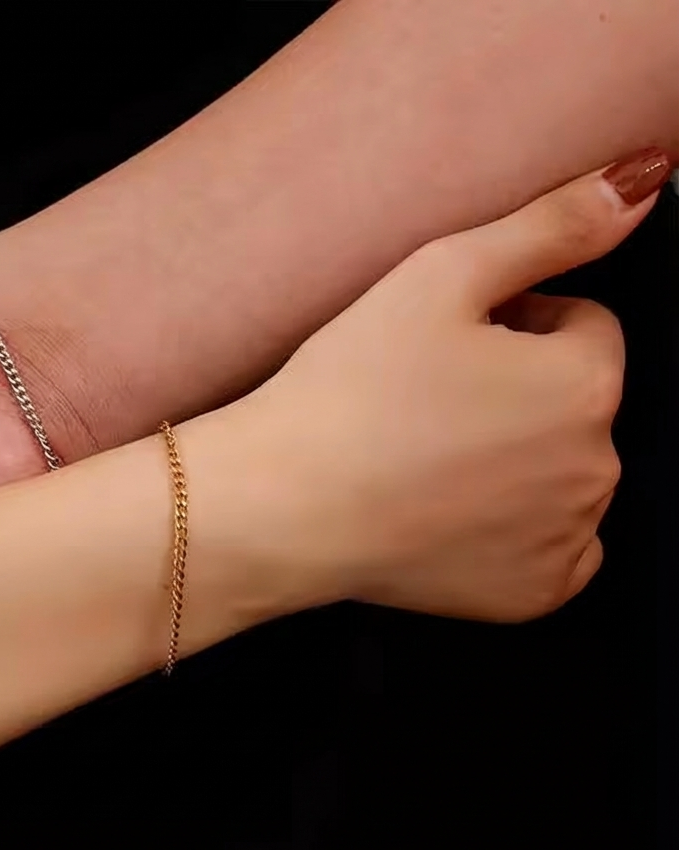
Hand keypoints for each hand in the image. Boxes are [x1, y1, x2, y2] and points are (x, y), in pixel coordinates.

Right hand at [211, 155, 662, 622]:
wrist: (282, 506)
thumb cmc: (347, 394)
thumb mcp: (441, 276)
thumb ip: (553, 225)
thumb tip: (641, 182)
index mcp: (584, 383)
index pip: (583, 327)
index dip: (516, 324)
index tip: (449, 344)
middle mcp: (595, 468)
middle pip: (574, 401)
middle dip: (519, 391)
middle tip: (428, 400)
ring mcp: (566, 538)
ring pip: (561, 470)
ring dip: (515, 457)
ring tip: (426, 453)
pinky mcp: (533, 594)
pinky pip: (554, 548)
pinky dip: (516, 530)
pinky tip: (450, 511)